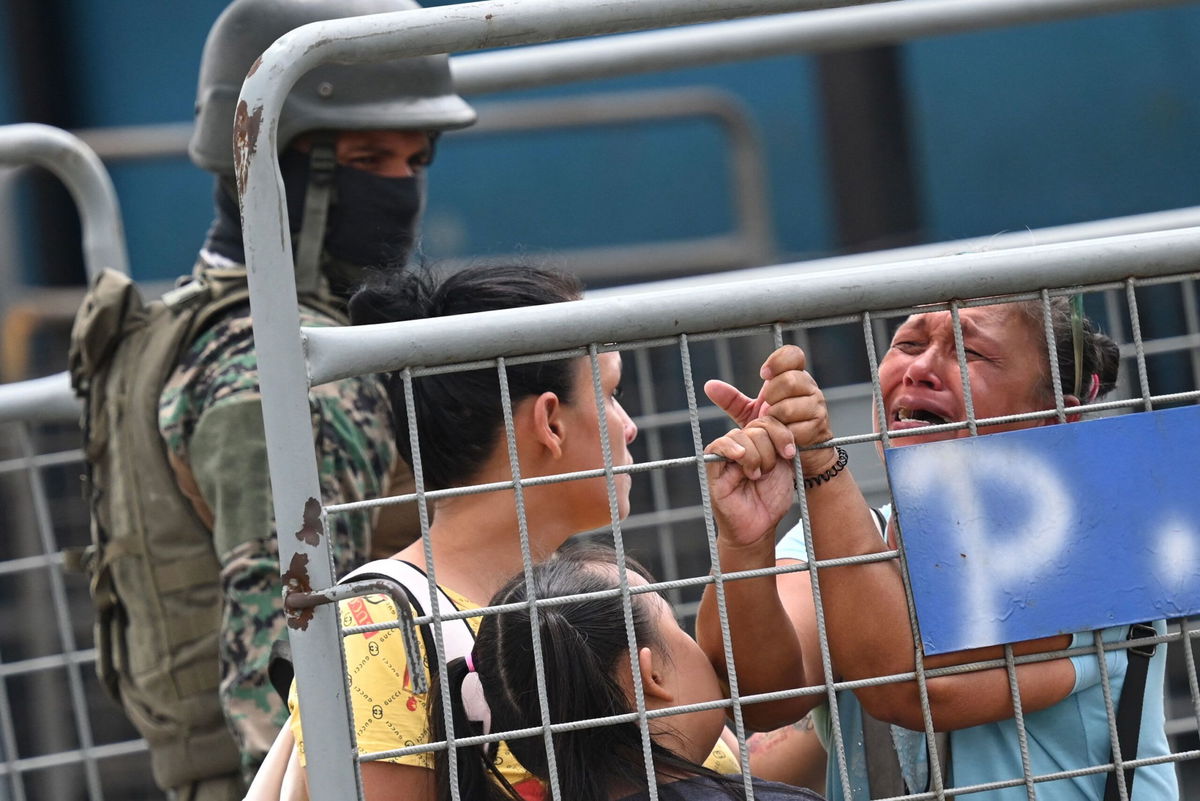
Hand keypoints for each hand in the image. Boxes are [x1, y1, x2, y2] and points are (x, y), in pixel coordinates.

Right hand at [704, 417, 796, 547]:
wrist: (759, 527)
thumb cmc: (771, 499)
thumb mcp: (784, 467)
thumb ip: (782, 444)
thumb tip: (782, 421)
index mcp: (760, 441)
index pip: (769, 419)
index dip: (782, 433)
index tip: (790, 453)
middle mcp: (742, 444)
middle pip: (757, 426)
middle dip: (769, 450)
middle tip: (768, 472)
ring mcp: (726, 454)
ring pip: (741, 435)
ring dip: (756, 457)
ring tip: (756, 476)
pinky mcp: (713, 467)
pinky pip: (718, 446)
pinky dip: (731, 448)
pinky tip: (741, 457)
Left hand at [705, 345, 834, 474]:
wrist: (800, 455)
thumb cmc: (776, 429)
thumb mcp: (751, 414)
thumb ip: (732, 400)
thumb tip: (709, 385)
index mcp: (794, 377)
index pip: (793, 354)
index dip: (778, 361)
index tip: (763, 375)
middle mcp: (809, 388)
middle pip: (789, 380)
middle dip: (771, 396)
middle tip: (766, 408)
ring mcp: (817, 406)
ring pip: (790, 406)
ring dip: (775, 418)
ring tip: (773, 424)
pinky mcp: (819, 427)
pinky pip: (796, 428)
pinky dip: (783, 435)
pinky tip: (782, 438)